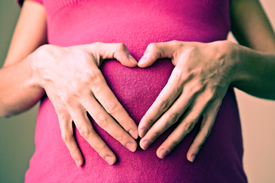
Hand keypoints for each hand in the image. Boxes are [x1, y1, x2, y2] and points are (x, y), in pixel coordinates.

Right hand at [31, 42, 137, 165]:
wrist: (45, 63)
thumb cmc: (76, 55)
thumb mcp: (97, 47)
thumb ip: (118, 50)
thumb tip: (136, 63)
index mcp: (93, 80)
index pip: (112, 104)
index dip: (125, 119)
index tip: (136, 132)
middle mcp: (81, 95)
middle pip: (103, 120)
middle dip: (119, 136)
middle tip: (134, 148)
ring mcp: (70, 106)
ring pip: (86, 131)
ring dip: (100, 147)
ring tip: (113, 160)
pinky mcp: (61, 113)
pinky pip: (66, 134)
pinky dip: (72, 149)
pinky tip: (81, 162)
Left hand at [137, 40, 237, 161]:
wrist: (227, 59)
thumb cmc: (197, 53)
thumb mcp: (177, 45)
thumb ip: (156, 50)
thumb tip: (140, 63)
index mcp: (181, 78)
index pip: (163, 101)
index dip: (151, 117)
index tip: (140, 130)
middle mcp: (193, 92)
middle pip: (173, 117)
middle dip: (157, 132)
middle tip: (143, 145)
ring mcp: (205, 102)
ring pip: (188, 125)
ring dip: (174, 141)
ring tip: (160, 153)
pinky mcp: (214, 108)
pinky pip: (206, 128)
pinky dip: (199, 143)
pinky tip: (190, 156)